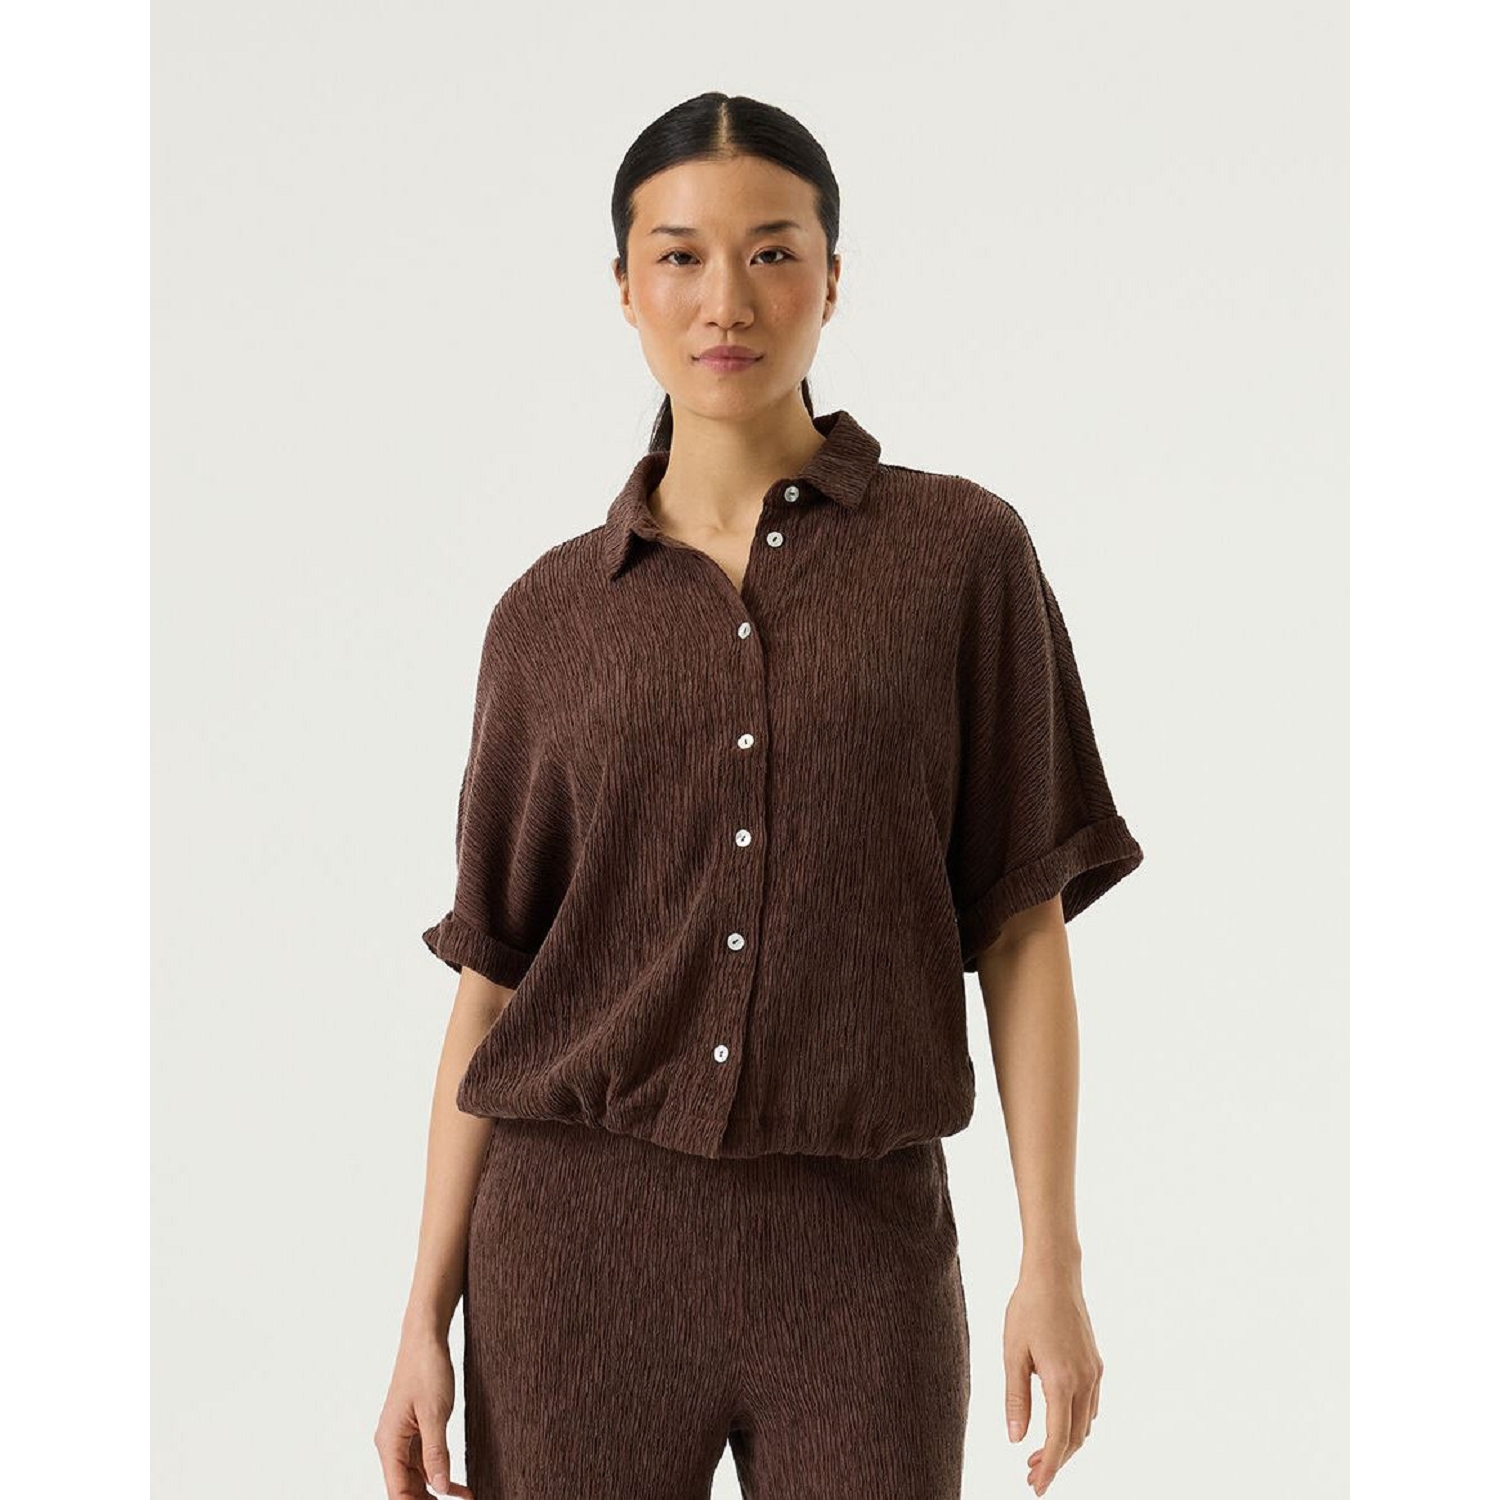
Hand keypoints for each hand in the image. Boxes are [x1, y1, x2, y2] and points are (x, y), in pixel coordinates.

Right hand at [373, 1328, 473, 1497]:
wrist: (425, 1338)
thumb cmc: (426, 1369)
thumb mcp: (435, 1413)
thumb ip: (436, 1453)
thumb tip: (438, 1488)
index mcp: (389, 1442)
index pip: (397, 1491)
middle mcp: (391, 1443)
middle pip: (405, 1488)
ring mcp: (402, 1437)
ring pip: (416, 1477)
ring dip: (437, 1490)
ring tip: (464, 1498)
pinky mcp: (414, 1429)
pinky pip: (424, 1460)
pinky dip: (440, 1473)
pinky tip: (458, 1485)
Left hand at [1003, 1262, 1103, 1495]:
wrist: (1055, 1274)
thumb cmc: (1028, 1308)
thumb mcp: (1012, 1353)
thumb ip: (1015, 1398)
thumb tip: (1016, 1439)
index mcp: (1061, 1381)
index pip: (1059, 1439)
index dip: (1049, 1468)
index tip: (1036, 1487)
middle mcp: (1085, 1381)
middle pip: (1076, 1438)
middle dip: (1056, 1460)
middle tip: (1030, 1473)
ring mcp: (1094, 1372)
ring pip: (1085, 1424)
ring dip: (1067, 1443)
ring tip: (1039, 1452)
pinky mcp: (1096, 1363)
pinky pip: (1091, 1405)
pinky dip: (1076, 1423)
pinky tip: (1058, 1422)